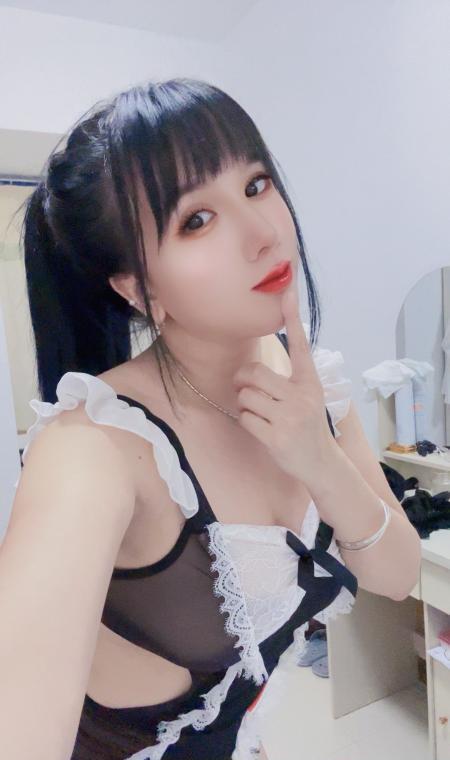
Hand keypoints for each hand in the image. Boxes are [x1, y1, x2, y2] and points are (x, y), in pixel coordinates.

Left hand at [232, 281, 335, 482]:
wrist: (322, 463)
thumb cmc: (307, 425)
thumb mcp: (307, 397)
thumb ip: (287, 380)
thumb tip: (251, 371)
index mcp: (310, 382)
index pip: (300, 345)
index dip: (292, 318)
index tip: (288, 292)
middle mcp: (301, 396)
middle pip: (255, 373)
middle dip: (243, 381)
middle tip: (246, 390)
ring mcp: (290, 417)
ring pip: (246, 397)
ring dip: (244, 404)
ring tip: (259, 413)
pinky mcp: (277, 437)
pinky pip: (245, 419)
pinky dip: (246, 422)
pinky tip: (261, 429)